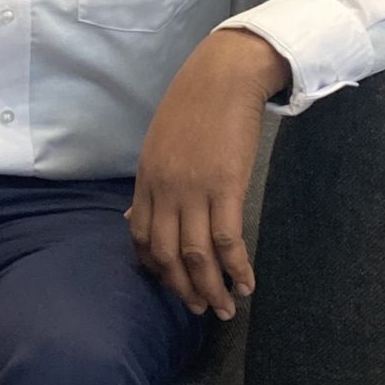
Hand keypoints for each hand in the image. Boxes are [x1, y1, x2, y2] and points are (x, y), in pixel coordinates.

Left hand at [126, 28, 288, 317]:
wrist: (224, 75)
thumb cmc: (195, 104)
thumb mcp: (159, 142)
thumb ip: (151, 181)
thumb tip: (137, 214)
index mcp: (147, 178)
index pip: (140, 235)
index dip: (154, 265)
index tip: (171, 281)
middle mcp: (165, 190)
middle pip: (166, 253)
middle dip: (182, 288)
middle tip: (199, 309)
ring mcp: (194, 190)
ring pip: (196, 255)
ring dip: (210, 289)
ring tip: (224, 309)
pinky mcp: (226, 187)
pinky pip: (228, 240)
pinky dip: (237, 268)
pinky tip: (246, 284)